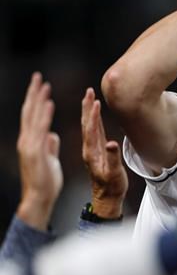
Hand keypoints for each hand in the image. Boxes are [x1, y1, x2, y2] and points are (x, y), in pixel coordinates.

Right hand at [16, 72, 62, 230]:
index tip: (40, 85)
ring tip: (44, 85)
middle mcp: (27, 140)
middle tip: (38, 76)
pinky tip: (49, 104)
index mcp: (31, 141)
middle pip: (29, 112)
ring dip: (38, 100)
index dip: (35, 100)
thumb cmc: (45, 180)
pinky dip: (44, 116)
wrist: (40, 197)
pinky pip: (41, 130)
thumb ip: (49, 145)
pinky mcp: (35, 152)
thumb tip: (52, 134)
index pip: (31, 116)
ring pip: (33, 118)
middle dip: (33, 94)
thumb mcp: (49, 158)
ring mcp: (29, 145)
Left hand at [81, 88, 127, 218]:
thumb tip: (112, 143)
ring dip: (89, 111)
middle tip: (88, 91)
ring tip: (90, 98)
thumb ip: (112, 158)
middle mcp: (89, 149)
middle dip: (87, 107)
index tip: (95, 101)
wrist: (107, 198)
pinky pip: (95, 132)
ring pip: (90, 126)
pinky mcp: (97, 152)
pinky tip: (96, 115)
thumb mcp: (114, 174)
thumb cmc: (112, 187)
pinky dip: (95, 120)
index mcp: (91, 153)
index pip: (91, 130)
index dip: (93, 115)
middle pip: (86, 124)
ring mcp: (92, 150)